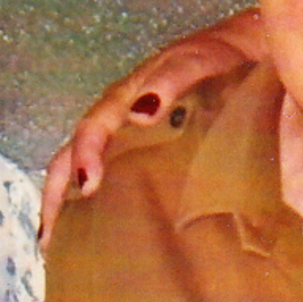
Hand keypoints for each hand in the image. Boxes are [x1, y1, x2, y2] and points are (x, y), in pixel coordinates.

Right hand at [40, 11, 264, 236]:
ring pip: (84, 174)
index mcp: (125, 98)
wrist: (251, 53)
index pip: (91, 129)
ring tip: (59, 248)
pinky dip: (95, 208)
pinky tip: (96, 235)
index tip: (87, 186)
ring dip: (68, 208)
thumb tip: (139, 112)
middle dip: (57, 197)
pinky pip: (113, 182)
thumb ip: (171, 79)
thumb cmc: (220, 58)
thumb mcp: (195, 61)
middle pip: (72, 159)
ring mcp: (130, 140)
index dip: (84, 156)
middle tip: (51, 239)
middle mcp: (118, 121)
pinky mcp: (148, 157)